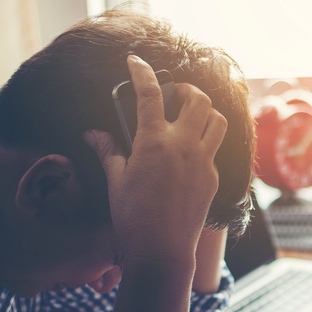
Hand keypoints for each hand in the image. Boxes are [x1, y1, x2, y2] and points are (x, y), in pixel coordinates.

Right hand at [85, 55, 227, 268]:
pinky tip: (190, 151)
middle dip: (186, 89)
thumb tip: (93, 133)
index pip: (150, 93)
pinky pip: (215, 149)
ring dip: (205, 111)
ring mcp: (203, 162)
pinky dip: (205, 141)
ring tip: (190, 116)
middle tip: (174, 94)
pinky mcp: (213, 178)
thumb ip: (108, 151)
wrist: (163, 251)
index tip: (136, 61)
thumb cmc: (134, 217)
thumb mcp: (115, 180)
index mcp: (155, 142)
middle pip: (198, 99)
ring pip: (217, 121)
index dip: (142, 72)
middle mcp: (184, 146)